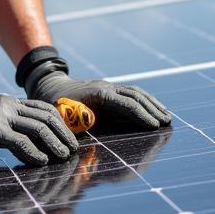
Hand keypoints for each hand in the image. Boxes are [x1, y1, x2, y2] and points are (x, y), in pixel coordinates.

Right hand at [0, 90, 78, 166]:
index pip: (43, 109)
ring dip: (54, 144)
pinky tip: (42, 161)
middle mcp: (9, 105)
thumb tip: (30, 148)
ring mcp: (2, 115)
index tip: (69, 138)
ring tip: (64, 156)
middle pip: (46, 116)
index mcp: (10, 102)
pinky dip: (35, 152)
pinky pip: (21, 141)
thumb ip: (10, 131)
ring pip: (38, 127)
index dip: (60, 123)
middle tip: (73, 149)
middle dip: (63, 133)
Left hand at [17, 47, 170, 130]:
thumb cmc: (53, 107)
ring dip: (152, 104)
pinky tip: (154, 110)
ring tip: (166, 117)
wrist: (48, 86)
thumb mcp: (60, 117)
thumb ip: (74, 124)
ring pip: (136, 92)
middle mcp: (105, 87)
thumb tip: (90, 127)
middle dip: (151, 110)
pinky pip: (131, 93)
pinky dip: (145, 101)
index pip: (125, 103)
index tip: (155, 126)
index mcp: (96, 94)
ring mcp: (108, 87)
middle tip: (166, 123)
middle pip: (134, 96)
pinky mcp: (109, 91)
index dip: (141, 115)